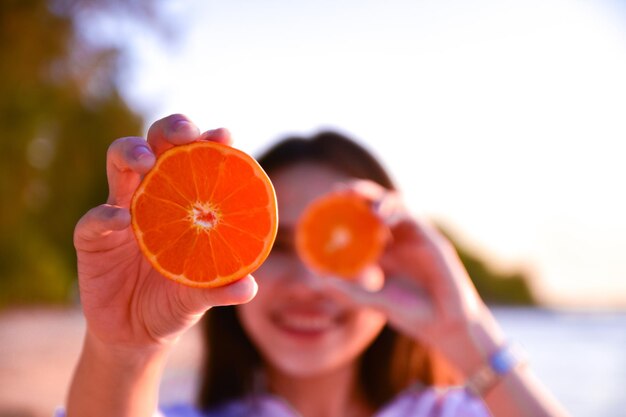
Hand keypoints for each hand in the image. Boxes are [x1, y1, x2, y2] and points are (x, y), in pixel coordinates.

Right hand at [73, 114, 256, 350]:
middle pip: (157, 146)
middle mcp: (153, 196)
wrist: (136, 334)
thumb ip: (221, 288)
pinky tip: (120, 219)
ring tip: (147, 160)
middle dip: (169, 130)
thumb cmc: (175, 302)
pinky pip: (93, 218)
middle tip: (184, 133)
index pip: (197, 161)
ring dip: (131, 153)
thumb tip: (250, 288)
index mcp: (185, 202)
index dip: (210, 142)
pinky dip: (105, 215)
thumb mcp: (200, 297)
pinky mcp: (93, 237)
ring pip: (119, 164)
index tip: (224, 135)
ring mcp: (120, 211)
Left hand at [325, 181, 504, 371]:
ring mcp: (413, 236)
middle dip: (357, 193)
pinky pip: (411, 218)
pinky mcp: (430, 239)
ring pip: (393, 204)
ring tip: (356, 196)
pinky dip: (394, 214)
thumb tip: (315, 275)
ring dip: (374, 198)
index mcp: (378, 248)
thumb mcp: (368, 299)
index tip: (321, 203)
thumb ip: (344, 287)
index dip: (342, 208)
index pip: (358, 219)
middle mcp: (395, 237)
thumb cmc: (407, 312)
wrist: (442, 325)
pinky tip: (380, 219)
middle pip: (374, 205)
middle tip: (339, 191)